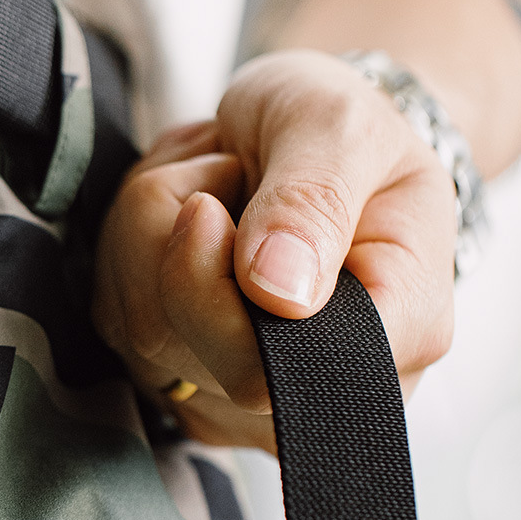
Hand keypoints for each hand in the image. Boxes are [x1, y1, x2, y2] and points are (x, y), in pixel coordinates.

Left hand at [92, 50, 457, 452]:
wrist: (318, 134)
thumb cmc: (345, 128)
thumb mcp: (345, 127)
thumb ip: (314, 202)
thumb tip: (279, 292)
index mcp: (402, 327)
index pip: (279, 368)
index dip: (212, 289)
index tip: (209, 202)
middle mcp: (331, 386)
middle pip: (187, 352)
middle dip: (166, 239)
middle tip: (216, 166)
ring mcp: (250, 392)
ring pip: (140, 332)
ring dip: (144, 231)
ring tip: (207, 182)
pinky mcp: (188, 377)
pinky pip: (118, 319)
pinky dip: (129, 248)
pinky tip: (181, 214)